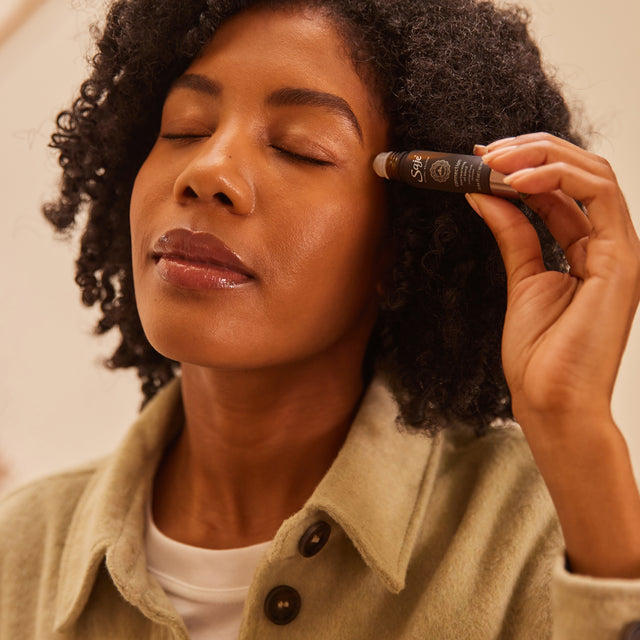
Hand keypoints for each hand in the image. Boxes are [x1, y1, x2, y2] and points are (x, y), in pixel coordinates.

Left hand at [468, 133, 639, 577]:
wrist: (550, 401)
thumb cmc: (539, 354)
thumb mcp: (521, 279)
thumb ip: (513, 233)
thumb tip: (486, 195)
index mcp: (586, 250)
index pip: (560, 191)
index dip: (521, 168)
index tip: (479, 159)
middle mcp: (607, 244)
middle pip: (579, 174)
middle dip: (530, 153)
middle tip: (484, 151)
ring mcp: (619, 250)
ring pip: (593, 174)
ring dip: (541, 157)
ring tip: (494, 159)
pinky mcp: (622, 260)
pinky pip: (598, 196)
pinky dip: (557, 177)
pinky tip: (516, 179)